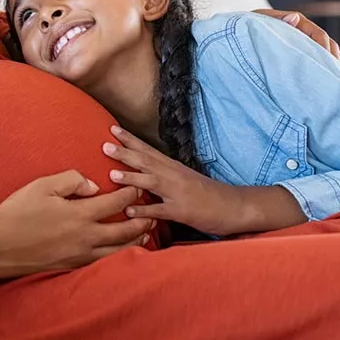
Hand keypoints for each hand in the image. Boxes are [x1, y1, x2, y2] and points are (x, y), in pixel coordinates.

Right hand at [0, 170, 154, 273]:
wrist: (0, 247)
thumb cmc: (18, 213)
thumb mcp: (42, 186)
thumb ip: (70, 180)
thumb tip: (92, 185)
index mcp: (80, 214)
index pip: (115, 203)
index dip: (130, 194)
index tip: (138, 186)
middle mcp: (86, 237)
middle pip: (124, 230)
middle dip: (141, 220)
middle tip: (151, 212)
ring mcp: (81, 254)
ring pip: (118, 250)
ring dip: (135, 241)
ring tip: (145, 234)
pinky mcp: (73, 266)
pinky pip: (104, 261)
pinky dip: (119, 255)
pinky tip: (120, 252)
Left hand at [103, 126, 284, 236]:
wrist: (235, 206)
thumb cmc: (207, 193)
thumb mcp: (183, 178)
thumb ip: (163, 173)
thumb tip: (142, 169)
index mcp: (173, 167)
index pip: (148, 149)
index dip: (130, 139)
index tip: (112, 128)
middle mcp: (173, 175)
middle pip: (146, 161)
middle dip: (125, 152)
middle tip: (104, 145)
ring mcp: (178, 193)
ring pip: (152, 182)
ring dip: (131, 177)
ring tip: (112, 174)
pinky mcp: (183, 211)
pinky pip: (161, 211)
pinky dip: (145, 211)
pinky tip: (130, 211)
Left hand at [255, 8, 339, 71]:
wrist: (240, 30)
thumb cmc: (248, 24)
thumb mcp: (259, 20)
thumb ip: (277, 19)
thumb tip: (294, 18)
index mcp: (296, 22)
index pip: (317, 33)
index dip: (325, 46)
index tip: (329, 59)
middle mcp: (302, 30)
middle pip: (325, 42)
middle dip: (333, 56)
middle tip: (338, 71)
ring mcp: (301, 40)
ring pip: (324, 50)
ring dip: (335, 60)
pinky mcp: (299, 49)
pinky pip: (317, 55)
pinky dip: (330, 63)